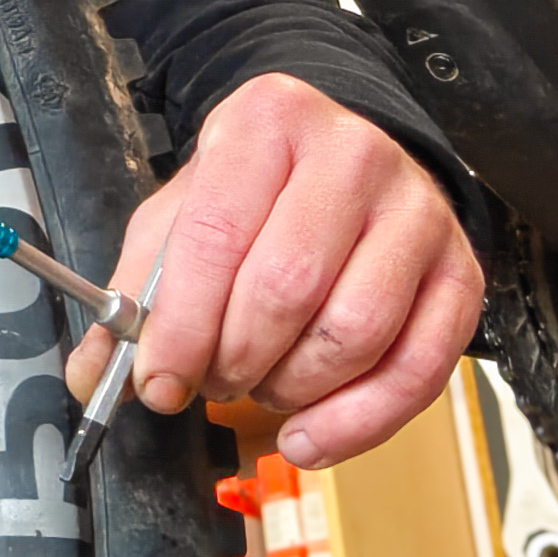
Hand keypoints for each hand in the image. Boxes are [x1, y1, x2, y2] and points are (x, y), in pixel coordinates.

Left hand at [63, 74, 481, 468]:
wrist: (344, 155)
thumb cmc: (258, 192)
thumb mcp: (183, 215)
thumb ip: (137, 292)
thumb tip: (95, 376)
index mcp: (268, 123)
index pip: (217, 237)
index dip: (182, 327)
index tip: (159, 382)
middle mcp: (352, 156)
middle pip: (287, 288)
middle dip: (235, 360)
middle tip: (212, 379)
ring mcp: (417, 213)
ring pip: (354, 333)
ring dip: (293, 388)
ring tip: (263, 385)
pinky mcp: (461, 272)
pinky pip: (420, 370)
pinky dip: (358, 422)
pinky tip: (311, 433)